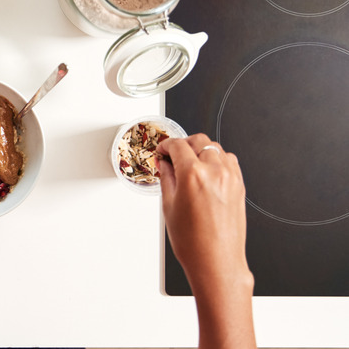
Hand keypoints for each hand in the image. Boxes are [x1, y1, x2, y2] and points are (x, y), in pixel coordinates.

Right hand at [157, 134, 251, 291]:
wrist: (217, 261)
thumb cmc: (193, 241)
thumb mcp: (169, 206)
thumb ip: (167, 178)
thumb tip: (164, 164)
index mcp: (193, 174)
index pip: (178, 145)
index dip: (166, 145)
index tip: (162, 150)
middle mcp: (215, 171)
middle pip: (199, 141)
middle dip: (184, 144)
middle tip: (173, 154)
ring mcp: (230, 177)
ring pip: (216, 148)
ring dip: (201, 150)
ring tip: (190, 163)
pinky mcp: (240, 185)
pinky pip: (229, 161)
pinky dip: (217, 160)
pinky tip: (206, 172)